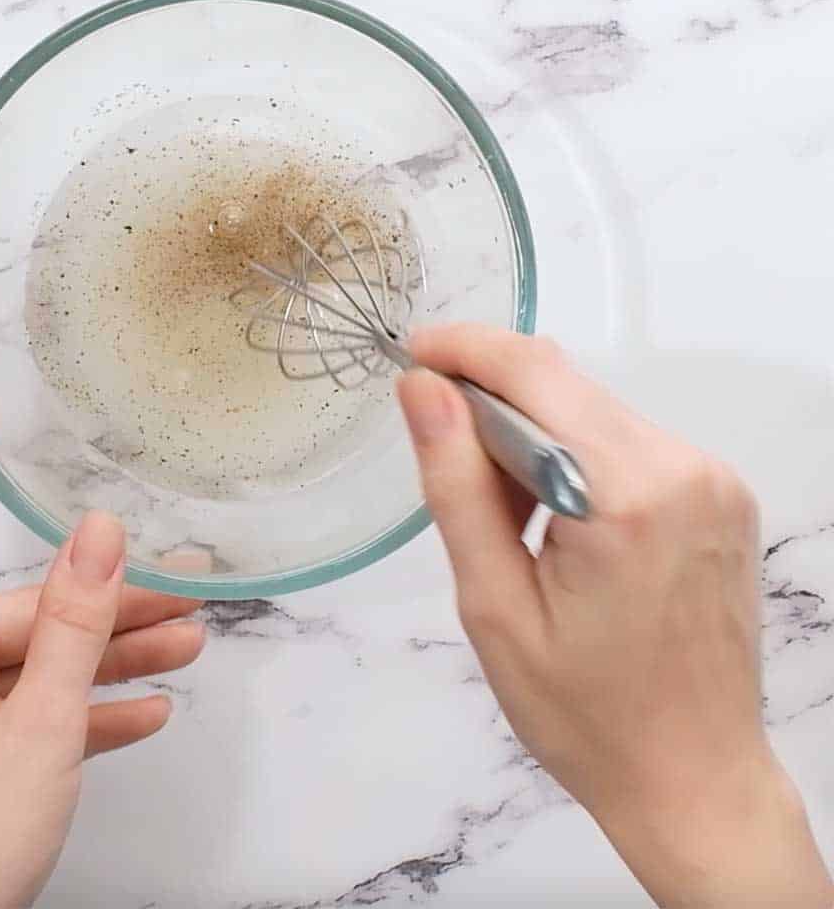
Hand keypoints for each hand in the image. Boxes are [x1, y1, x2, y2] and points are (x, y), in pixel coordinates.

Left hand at [0, 382, 205, 908]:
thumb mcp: (38, 723)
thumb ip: (73, 622)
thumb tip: (99, 528)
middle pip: (23, 606)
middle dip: (106, 606)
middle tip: (185, 596)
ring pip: (39, 658)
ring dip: (111, 658)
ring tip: (190, 648)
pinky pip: (34, 708)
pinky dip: (88, 708)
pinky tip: (149, 711)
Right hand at [398, 326, 831, 908]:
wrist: (695, 780)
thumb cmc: (583, 712)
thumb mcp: (494, 605)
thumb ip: (456, 486)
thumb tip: (423, 387)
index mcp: (628, 496)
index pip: (536, 374)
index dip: (466, 350)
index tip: (409, 354)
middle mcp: (686, 468)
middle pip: (566, 385)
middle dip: (492, 395)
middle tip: (440, 449)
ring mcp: (714, 479)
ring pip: (594, 410)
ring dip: (532, 432)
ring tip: (502, 515)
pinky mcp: (721, 495)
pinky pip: (628, 441)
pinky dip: (575, 455)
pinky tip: (552, 519)